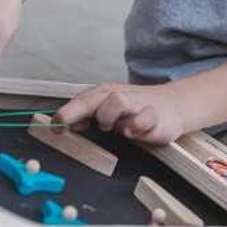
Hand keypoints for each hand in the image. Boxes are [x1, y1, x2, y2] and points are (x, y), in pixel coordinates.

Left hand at [54, 82, 190, 145]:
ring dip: (110, 118)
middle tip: (71, 126)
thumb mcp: (108, 110)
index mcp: (104, 94)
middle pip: (93, 99)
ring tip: (117, 128)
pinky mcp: (155, 117)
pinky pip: (144, 119)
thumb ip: (87, 116)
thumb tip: (62, 124)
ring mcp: (137, 105)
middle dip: (77, 112)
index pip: (80, 101)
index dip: (65, 114)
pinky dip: (137, 125)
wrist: (172, 105)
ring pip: (117, 102)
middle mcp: (118, 96)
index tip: (55, 127)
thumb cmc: (136, 108)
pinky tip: (132, 132)